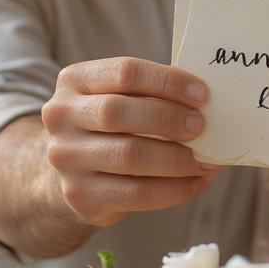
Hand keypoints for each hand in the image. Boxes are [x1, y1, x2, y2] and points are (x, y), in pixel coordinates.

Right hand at [42, 57, 219, 227]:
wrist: (72, 170)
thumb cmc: (112, 125)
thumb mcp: (121, 98)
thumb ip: (154, 94)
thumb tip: (206, 104)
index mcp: (75, 80)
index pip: (126, 72)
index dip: (168, 82)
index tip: (202, 94)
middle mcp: (61, 115)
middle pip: (119, 112)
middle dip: (168, 118)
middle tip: (201, 126)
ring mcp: (66, 157)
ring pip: (129, 156)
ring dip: (177, 158)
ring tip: (206, 160)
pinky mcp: (80, 195)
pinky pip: (136, 194)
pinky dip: (175, 189)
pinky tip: (198, 182)